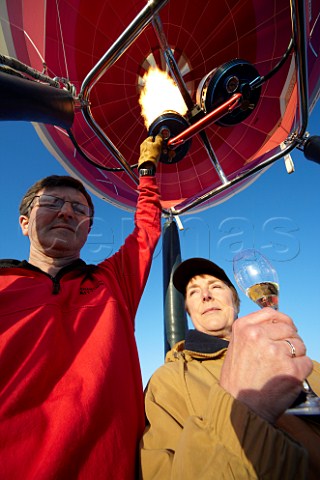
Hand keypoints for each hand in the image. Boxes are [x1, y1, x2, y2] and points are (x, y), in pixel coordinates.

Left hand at [138, 135, 162, 169]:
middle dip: (159, 146)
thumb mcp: (158, 145)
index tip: (162, 141)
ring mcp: (144, 152)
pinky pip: (152, 154)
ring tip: (162, 153)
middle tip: (163, 148)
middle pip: (153, 143)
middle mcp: (144, 146)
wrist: (147, 166)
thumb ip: (159, 138)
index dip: (158, 139)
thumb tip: (160, 134)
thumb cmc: (152, 155)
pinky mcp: (145, 157)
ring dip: (158, 151)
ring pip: (153, 149)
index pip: (152, 137)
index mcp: (145, 141)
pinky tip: (158, 157)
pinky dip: (155, 155)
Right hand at [219, 308, 312, 422]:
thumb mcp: (236, 346)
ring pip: (300, 345)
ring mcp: (275, 352)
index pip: (272, 314)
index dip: (282, 322)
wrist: (240, 406)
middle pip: (289, 329)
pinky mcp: (290, 369)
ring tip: (282, 369)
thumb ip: (252, 332)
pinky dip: (301, 371)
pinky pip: (306, 363)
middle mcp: (258, 336)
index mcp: (244, 327)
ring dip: (297, 356)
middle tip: (282, 357)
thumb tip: (276, 324)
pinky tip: (288, 378)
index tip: (284, 330)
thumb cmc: (237, 379)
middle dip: (290, 342)